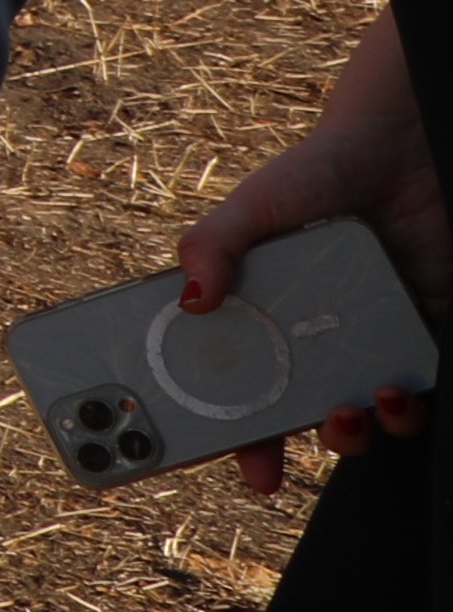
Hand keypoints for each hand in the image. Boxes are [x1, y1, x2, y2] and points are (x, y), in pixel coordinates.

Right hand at [191, 18, 450, 496]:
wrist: (402, 148)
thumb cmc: (322, 170)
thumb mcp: (254, 204)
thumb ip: (213, 243)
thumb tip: (190, 301)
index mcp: (264, 316)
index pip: (235, 386)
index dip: (225, 431)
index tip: (222, 463)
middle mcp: (315, 339)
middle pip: (295, 417)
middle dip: (283, 448)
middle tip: (277, 454)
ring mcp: (369, 343)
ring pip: (362, 419)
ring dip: (355, 434)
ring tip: (350, 412)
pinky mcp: (422, 338)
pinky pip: (417, 393)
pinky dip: (407, 407)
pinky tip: (396, 391)